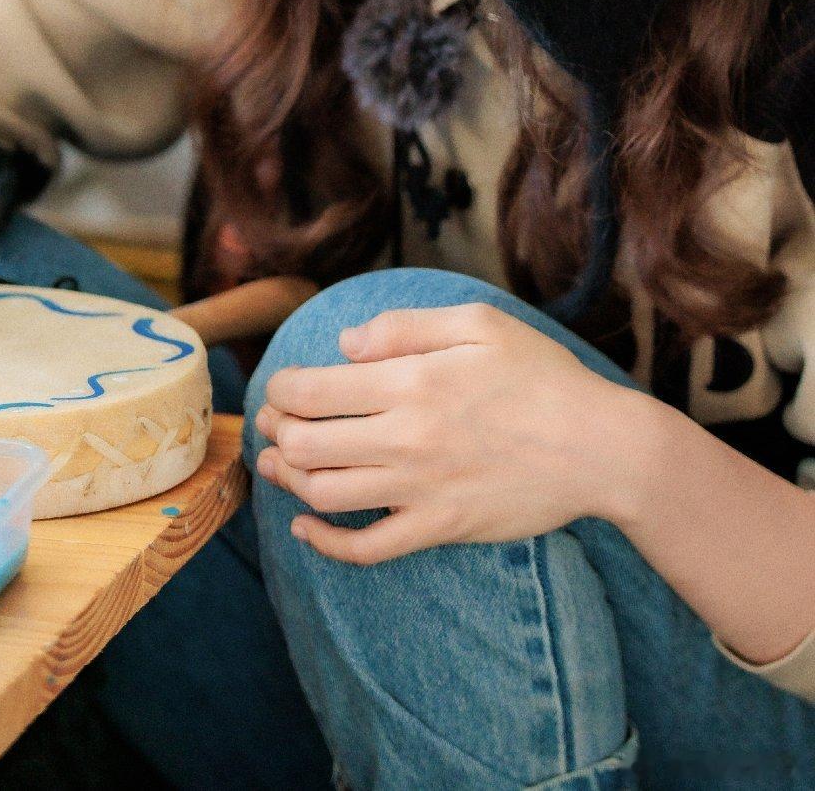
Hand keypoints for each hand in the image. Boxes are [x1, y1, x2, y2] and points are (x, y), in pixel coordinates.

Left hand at [253, 302, 635, 562]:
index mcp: (410, 382)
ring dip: (288, 480)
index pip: (311, 390)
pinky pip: (367, 549)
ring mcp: (421, 490)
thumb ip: (404, 327)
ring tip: (279, 464)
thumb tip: (345, 344)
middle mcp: (406, 439)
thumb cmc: (541, 376)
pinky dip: (325, 542)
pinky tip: (306, 526)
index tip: (282, 385)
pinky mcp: (440, 529)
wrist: (599, 447)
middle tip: (272, 422)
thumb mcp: (479, 323)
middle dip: (275, 431)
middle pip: (303, 444)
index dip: (281, 387)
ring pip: (324, 494)